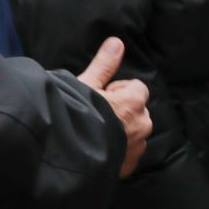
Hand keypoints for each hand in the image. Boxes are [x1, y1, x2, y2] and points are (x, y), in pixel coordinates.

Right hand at [76, 37, 151, 175]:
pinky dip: (118, 151)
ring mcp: (137, 147)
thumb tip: (117, 42)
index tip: (100, 96)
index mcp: (134, 101)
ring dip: (121, 132)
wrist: (65, 154)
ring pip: (134, 133)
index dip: (118, 90)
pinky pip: (128, 154)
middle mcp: (142, 124)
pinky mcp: (129, 167)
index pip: (137, 88)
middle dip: (122, 111)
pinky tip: (98, 150)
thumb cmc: (74, 114)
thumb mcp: (85, 84)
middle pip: (137, 111)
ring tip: (95, 133)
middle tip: (96, 115)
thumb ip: (104, 64)